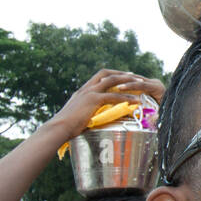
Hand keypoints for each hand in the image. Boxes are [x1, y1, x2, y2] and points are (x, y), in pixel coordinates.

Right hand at [46, 69, 164, 141]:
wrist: (59, 127)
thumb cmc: (66, 126)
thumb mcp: (76, 115)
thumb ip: (84, 112)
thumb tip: (91, 119)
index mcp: (83, 91)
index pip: (99, 76)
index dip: (112, 74)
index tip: (123, 76)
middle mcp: (86, 89)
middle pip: (107, 73)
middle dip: (121, 73)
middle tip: (135, 76)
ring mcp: (90, 93)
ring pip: (112, 81)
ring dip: (127, 82)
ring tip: (140, 85)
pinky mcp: (93, 100)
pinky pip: (114, 96)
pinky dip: (126, 98)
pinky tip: (135, 101)